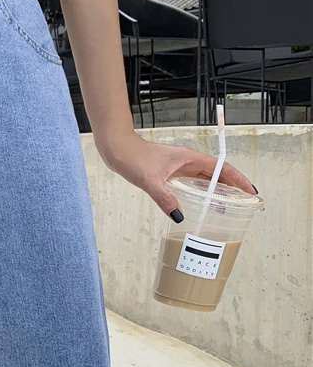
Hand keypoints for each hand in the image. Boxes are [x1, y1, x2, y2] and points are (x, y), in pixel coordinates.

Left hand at [99, 132, 256, 221]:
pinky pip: (192, 180)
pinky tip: (201, 201)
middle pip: (217, 173)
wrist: (116, 148)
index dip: (237, 179)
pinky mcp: (170, 170)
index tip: (250, 190)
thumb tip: (179, 218)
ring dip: (217, 188)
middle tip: (244, 202)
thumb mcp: (149, 181)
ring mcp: (179, 165)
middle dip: (232, 185)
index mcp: (189, 158)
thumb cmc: (132, 158)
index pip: (221, 168)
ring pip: (205, 177)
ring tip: (228, 205)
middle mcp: (187, 160)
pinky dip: (202, 189)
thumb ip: (165, 199)